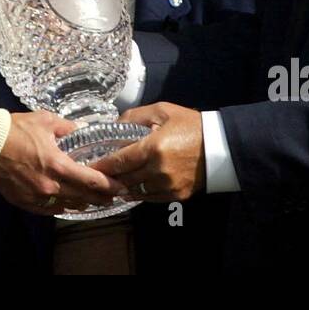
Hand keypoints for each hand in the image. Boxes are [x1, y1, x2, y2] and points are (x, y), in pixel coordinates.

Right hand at [0, 111, 125, 214]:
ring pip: (67, 206)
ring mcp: (36, 197)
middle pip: (83, 198)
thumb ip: (68, 127)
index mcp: (58, 165)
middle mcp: (50, 186)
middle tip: (113, 197)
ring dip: (82, 204)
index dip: (109, 186)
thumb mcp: (46, 121)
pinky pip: (49, 209)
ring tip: (92, 201)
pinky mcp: (24, 202)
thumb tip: (81, 129)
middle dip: (100, 198)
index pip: (91, 181)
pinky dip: (61, 207)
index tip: (121, 187)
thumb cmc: (16, 129)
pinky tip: (68, 204)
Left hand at [89, 102, 205, 201]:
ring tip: (111, 180)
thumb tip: (112, 127)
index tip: (88, 165)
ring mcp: (167, 186)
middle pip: (123, 179)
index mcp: (153, 148)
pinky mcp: (176, 196)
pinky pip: (149, 197)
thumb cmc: (189, 125)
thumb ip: (133, 117)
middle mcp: (158, 171)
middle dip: (108, 177)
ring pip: (134, 191)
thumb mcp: (161, 111)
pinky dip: (138, 192)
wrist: (220, 146)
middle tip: (95, 173)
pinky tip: (130, 185)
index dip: (101, 165)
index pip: (118, 161)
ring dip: (121, 186)